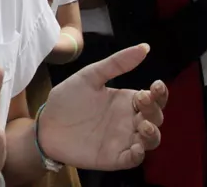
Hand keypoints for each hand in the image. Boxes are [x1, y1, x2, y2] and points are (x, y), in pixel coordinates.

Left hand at [39, 44, 167, 170]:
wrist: (46, 124)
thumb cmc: (68, 99)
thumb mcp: (90, 76)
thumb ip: (117, 63)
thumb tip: (144, 47)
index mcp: (126, 100)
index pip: (153, 97)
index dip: (160, 93)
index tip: (155, 86)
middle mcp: (129, 121)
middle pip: (155, 118)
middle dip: (155, 110)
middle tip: (141, 100)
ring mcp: (123, 140)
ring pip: (150, 140)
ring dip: (153, 134)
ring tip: (145, 126)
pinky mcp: (113, 157)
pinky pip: (133, 159)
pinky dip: (138, 155)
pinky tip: (136, 147)